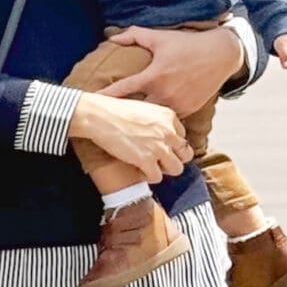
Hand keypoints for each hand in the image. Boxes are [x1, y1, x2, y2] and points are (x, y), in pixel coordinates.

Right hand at [69, 93, 188, 184]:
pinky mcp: (146, 160)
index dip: (172, 145)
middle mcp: (168, 132)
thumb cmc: (116, 111)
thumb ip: (158, 122)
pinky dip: (148, 177)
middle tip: (160, 160)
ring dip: (163, 170)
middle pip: (185, 154)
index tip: (161, 147)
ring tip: (150, 167)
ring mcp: (159, 147)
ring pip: (176, 169)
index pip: (183, 137)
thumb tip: (160, 136)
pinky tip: (138, 170)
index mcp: (169, 116)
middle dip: (174, 159)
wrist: (100, 116)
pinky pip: (157, 177)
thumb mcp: (144, 109)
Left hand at [101, 22, 245, 114]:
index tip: (91, 101)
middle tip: (107, 118)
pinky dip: (160, 121)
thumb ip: (134, 35)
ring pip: (153, 119)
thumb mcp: (160, 37)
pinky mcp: (189, 110)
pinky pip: (170, 120)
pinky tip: (150, 125)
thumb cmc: (187, 44)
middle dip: (123, 114)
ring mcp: (177, 104)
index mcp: (154, 75)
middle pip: (136, 110)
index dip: (106, 95)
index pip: (123, 89)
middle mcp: (164, 92)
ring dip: (142, 120)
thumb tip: (111, 37)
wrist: (220, 55)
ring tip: (127, 126)